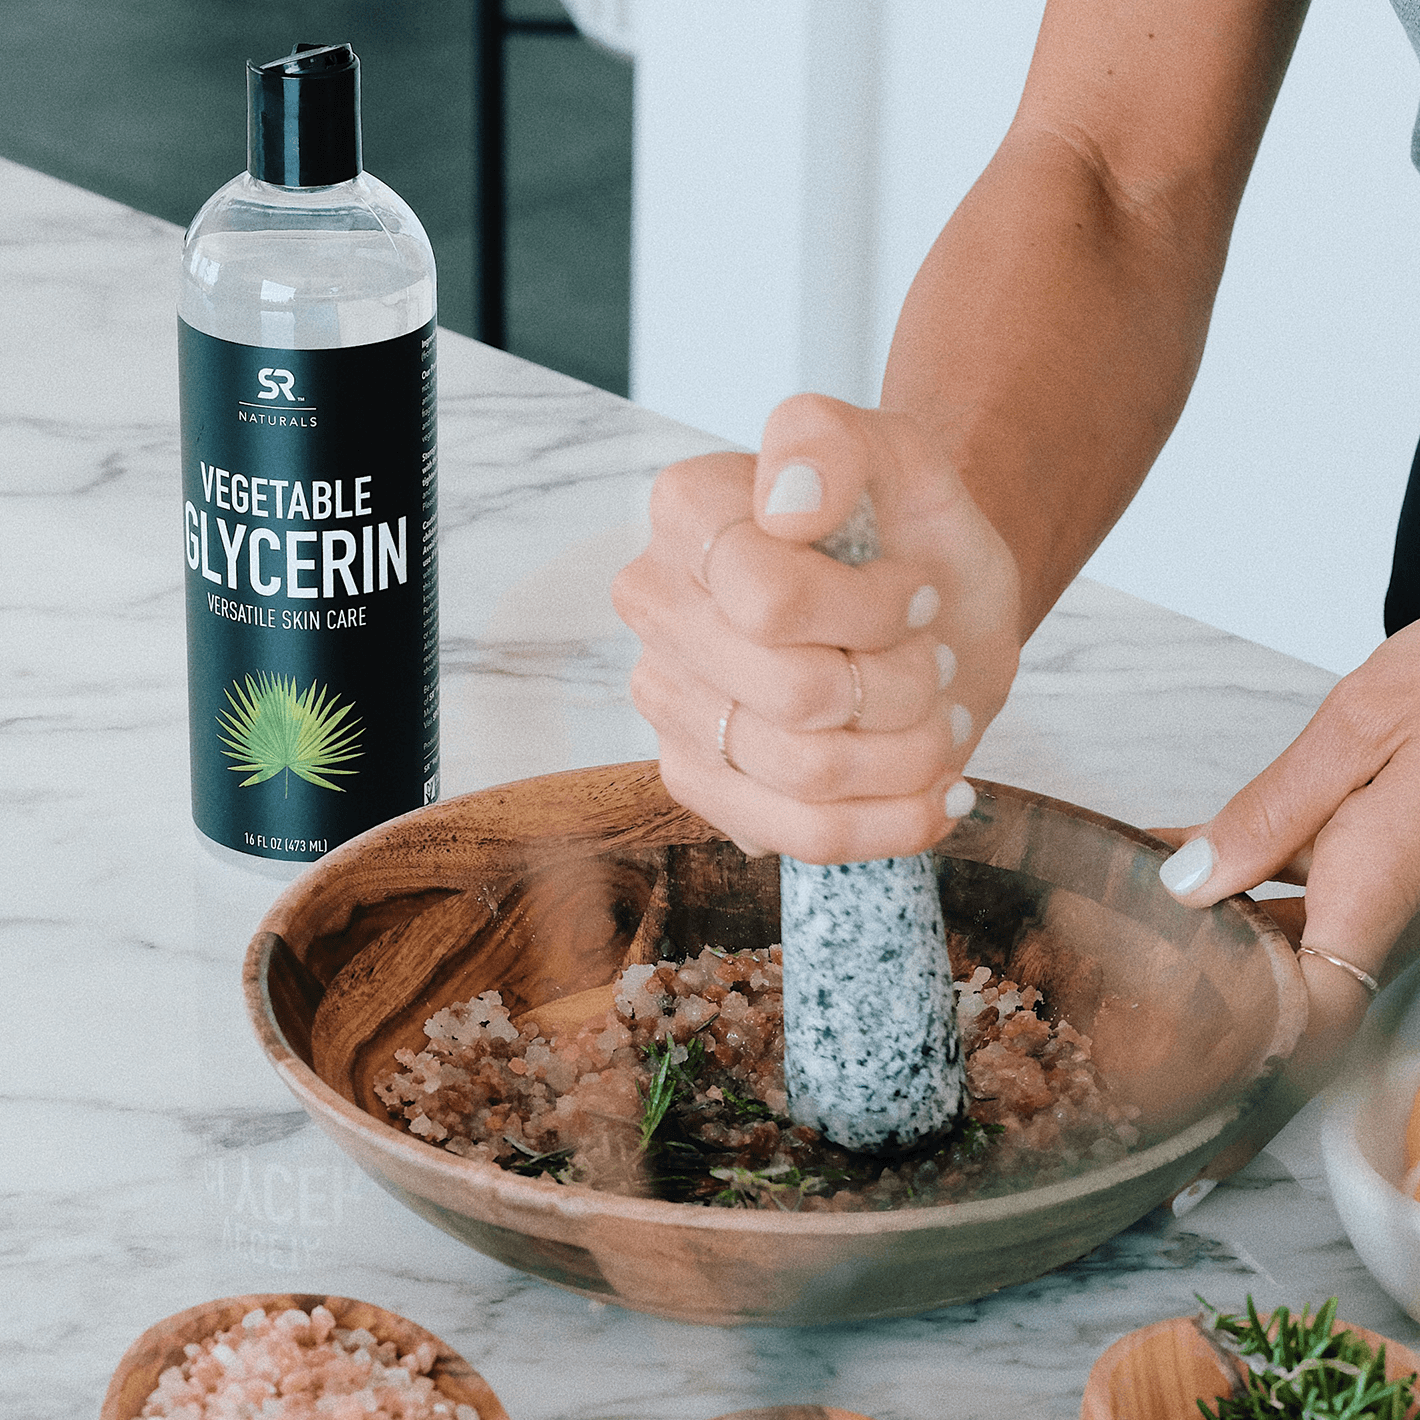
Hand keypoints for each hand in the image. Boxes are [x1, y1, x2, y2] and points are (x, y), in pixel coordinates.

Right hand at [612, 393, 1022, 862]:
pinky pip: (803, 836)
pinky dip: (895, 820)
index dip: (872, 612)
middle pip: (797, 697)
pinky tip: (933, 785)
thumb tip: (785, 504)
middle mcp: (655, 607)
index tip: (916, 593)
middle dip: (903, 686)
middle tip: (932, 659)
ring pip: (807, 774)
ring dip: (910, 751)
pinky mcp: (700, 782)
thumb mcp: (899, 451)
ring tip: (935, 713)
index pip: (771, 602)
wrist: (930, 603)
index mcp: (686, 516)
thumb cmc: (907, 528)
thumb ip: (833, 438)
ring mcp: (669, 702)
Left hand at [1155, 621, 1419, 1184]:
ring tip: (1116, 956)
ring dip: (1204, 950)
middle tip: (1133, 1063)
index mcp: (1374, 896)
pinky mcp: (1359, 850)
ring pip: (1276, 941)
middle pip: (1285, 996)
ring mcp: (1366, 882)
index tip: (1191, 1136)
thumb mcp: (1361, 735)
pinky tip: (1155, 860)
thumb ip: (1272, 814)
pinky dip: (1223, 881)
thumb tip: (1188, 886)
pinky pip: (1284, 885)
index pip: (1312, 1021)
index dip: (1254, 1087)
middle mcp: (1371, 906)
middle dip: (1215, 1032)